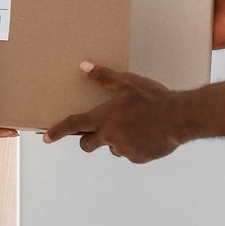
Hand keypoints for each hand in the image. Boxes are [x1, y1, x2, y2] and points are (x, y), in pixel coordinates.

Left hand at [42, 63, 186, 163]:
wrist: (178, 118)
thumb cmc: (153, 98)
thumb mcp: (128, 82)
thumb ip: (104, 76)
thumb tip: (84, 67)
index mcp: (104, 117)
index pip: (73, 125)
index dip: (57, 131)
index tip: (46, 138)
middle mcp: (110, 136)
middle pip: (87, 144)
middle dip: (88, 140)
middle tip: (96, 132)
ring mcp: (123, 149)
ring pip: (111, 148)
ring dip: (116, 141)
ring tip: (133, 126)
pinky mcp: (137, 158)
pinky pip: (130, 154)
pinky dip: (134, 146)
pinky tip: (146, 134)